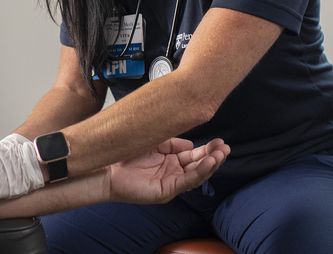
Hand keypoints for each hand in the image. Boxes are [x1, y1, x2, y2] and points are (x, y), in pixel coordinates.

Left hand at [107, 138, 229, 203]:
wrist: (107, 166)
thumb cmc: (127, 153)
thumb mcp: (154, 142)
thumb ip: (172, 142)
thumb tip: (191, 144)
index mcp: (170, 160)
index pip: (194, 155)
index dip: (207, 149)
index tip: (220, 141)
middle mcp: (172, 172)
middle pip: (198, 165)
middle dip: (213, 157)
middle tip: (225, 148)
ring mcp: (170, 183)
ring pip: (195, 175)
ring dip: (210, 165)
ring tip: (220, 155)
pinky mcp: (166, 191)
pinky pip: (186, 182)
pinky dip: (198, 172)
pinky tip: (208, 163)